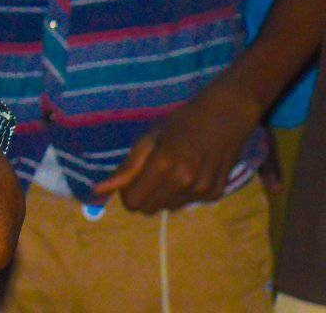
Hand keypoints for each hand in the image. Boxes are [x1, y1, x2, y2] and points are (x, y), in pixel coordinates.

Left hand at [92, 76, 262, 212]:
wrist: (227, 116)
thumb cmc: (182, 122)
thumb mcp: (150, 138)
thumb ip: (127, 168)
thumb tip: (99, 190)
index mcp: (164, 164)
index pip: (134, 202)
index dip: (127, 193)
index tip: (130, 180)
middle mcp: (184, 181)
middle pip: (149, 209)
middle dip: (143, 196)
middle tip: (148, 174)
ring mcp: (202, 190)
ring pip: (168, 208)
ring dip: (163, 195)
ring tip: (172, 169)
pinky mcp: (215, 194)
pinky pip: (187, 204)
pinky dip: (182, 193)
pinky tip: (190, 171)